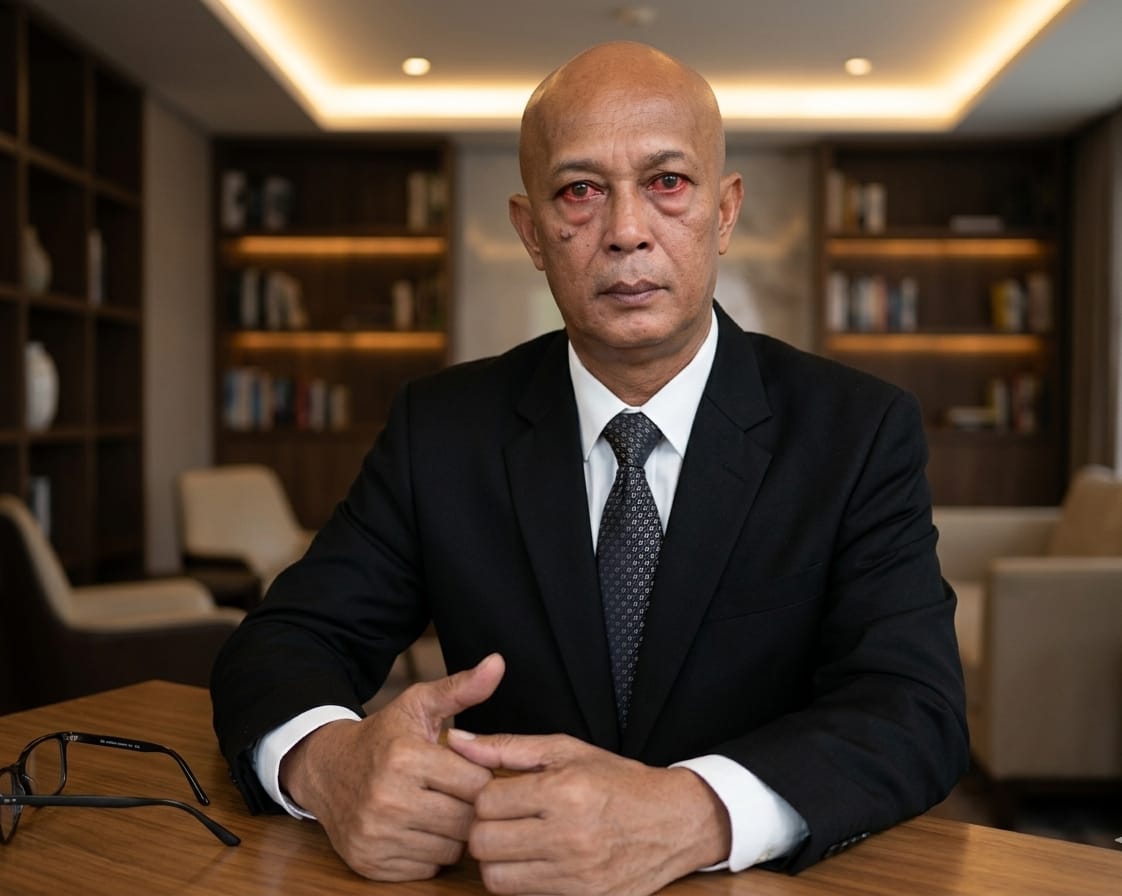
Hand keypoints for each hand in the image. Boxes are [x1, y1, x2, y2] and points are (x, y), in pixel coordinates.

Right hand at [280, 653, 504, 880]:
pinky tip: (419, 829)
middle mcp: (387, 799)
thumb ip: (461, 688)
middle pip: (465, 820)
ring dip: (451, 833)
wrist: (326, 769)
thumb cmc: (383, 736)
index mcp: (404, 757)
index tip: (466, 770)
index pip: (476, 783)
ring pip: (449, 849)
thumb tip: (497, 663)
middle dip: (468, 808)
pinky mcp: (369, 863)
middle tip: (455, 794)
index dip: (478, 778)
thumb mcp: (418, 705)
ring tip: (438, 809)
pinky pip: (426, 869)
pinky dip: (429, 854)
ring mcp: (376, 835)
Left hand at [446, 731, 730, 895]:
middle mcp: (569, 835)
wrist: (675, 821)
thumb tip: (458, 740)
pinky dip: (523, 881)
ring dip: (499, 860)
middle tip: (504, 821)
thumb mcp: (567, 751)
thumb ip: (507, 747)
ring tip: (519, 842)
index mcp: (563, 791)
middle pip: (483, 844)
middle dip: (485, 830)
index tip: (500, 795)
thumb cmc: (618, 781)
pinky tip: (538, 861)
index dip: (485, 798)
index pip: (485, 802)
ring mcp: (577, 875)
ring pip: (496, 878)